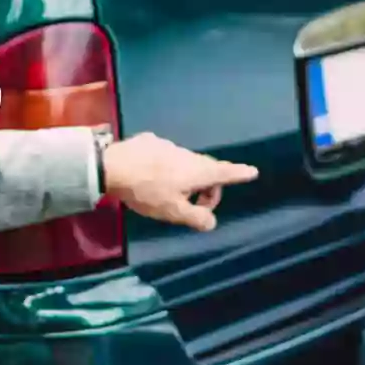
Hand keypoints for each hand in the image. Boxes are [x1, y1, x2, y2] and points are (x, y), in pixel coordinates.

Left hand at [102, 134, 258, 231]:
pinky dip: (166, 167)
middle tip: (195, 207)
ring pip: (185, 163)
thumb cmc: (147, 191)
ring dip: (185, 178)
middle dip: (207, 188)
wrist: (112, 166)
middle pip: (206, 170)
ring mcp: (169, 145)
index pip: (225, 173)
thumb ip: (196, 218)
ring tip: (168, 193)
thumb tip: (211, 223)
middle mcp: (188, 155)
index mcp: (198, 172)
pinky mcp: (151, 142)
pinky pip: (166, 156)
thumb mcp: (173, 211)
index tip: (252, 171)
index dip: (239, 174)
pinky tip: (150, 176)